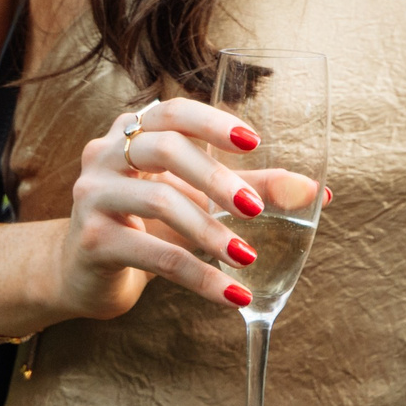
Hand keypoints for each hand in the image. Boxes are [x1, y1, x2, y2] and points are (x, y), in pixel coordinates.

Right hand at [55, 98, 288, 319]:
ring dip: (211, 232)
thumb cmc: (147, 222)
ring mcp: (92, 196)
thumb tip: (321, 192)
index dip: (212, 122)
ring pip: (160, 202)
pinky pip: (153, 254)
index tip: (255, 142)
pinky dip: (199, 275)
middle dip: (217, 177)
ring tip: (248, 257)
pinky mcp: (91, 241)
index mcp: (132, 132)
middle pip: (165, 149)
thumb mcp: (197, 199)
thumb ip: (253, 187)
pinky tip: (231, 294)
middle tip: (256, 208)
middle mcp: (105, 155)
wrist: (83, 273)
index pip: (172, 111)